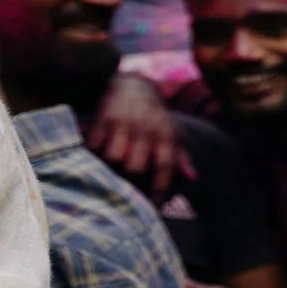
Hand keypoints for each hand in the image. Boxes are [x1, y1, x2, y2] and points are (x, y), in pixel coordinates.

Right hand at [86, 73, 192, 196]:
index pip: (165, 165)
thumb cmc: (156, 117)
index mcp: (166, 136)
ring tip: (109, 169)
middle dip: (131, 180)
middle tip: (126, 185)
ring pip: (114, 157)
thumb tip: (193, 180)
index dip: (160, 187)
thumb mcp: (173, 133)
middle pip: (136, 167)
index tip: (154, 202)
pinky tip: (95, 154)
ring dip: (110, 167)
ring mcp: (125, 124)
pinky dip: (93, 152)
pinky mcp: (105, 118)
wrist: (134, 85)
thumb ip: (181, 158)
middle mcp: (146, 130)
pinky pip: (95, 143)